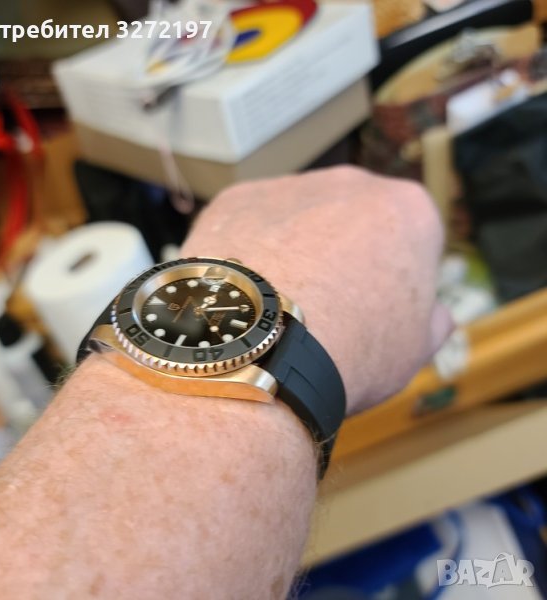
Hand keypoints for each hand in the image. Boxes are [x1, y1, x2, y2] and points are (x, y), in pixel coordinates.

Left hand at [182, 166, 452, 414]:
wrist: (261, 345)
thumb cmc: (351, 350)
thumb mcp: (414, 349)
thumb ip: (432, 320)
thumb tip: (435, 313)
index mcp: (408, 210)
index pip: (411, 240)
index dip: (394, 280)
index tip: (374, 312)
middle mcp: (350, 182)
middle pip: (353, 222)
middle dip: (344, 256)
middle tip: (325, 308)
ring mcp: (289, 185)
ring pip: (299, 218)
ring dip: (295, 250)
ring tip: (278, 303)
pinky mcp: (237, 197)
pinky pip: (251, 224)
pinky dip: (250, 249)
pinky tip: (243, 289)